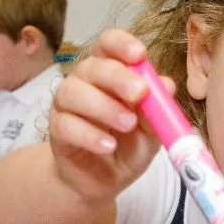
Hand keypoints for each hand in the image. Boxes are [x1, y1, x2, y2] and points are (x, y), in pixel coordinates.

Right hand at [48, 29, 166, 203]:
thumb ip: (158, 109)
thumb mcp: (151, 130)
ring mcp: (66, 104)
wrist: (103, 180)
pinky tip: (109, 146)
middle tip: (139, 94)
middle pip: (93, 66)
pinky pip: (65, 125)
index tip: (140, 55)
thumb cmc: (128, 145)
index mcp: (110, 72)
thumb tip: (167, 85)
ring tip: (128, 125)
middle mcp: (85, 81)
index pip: (108, 43)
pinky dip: (89, 135)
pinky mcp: (56, 130)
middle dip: (117, 77)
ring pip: (73, 92)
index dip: (121, 43)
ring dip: (103, 107)